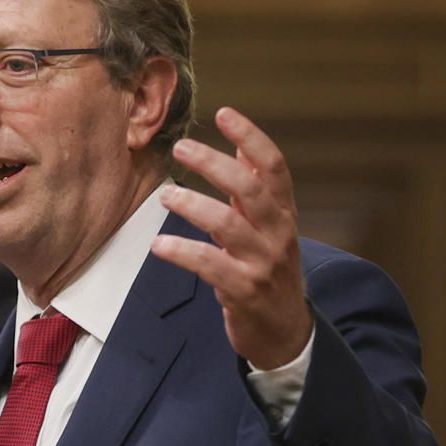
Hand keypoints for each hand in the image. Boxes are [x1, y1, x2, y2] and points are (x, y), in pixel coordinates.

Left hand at [151, 107, 312, 370]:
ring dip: (193, 205)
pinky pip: (210, 265)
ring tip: (165, 195)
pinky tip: (160, 245)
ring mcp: (262, 263)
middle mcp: (278, 233)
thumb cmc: (270, 272)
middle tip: (180, 147)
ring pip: (228, 224)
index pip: (273, 167)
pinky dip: (183, 252)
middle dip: (213, 164)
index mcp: (283, 213)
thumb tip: (241, 147)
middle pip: (249, 189)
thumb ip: (256, 190)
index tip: (224, 113)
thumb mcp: (270, 228)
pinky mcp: (244, 291)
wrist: (285, 332)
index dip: (250, 137)